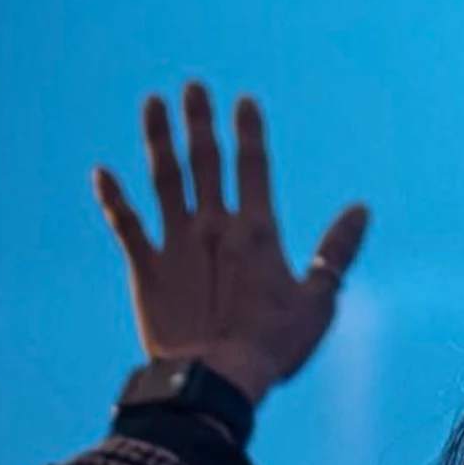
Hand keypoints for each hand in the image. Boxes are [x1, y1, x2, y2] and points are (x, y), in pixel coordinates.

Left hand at [94, 84, 370, 408]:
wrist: (216, 378)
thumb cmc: (272, 346)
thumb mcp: (319, 301)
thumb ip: (338, 252)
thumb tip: (361, 211)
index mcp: (255, 231)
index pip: (252, 166)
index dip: (248, 131)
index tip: (243, 101)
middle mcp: (212, 225)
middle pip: (205, 160)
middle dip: (200, 121)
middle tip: (193, 87)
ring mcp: (175, 244)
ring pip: (164, 178)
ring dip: (158, 139)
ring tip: (153, 104)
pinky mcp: (147, 269)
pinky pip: (126, 225)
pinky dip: (113, 198)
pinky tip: (101, 173)